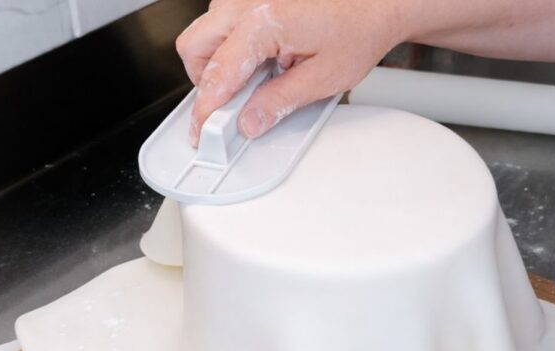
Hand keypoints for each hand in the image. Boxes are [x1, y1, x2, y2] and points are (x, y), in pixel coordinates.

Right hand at [175, 0, 404, 143]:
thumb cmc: (360, 27)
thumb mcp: (324, 77)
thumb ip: (280, 101)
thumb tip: (250, 122)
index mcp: (263, 22)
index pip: (217, 74)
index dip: (206, 110)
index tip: (203, 132)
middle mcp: (247, 1)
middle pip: (194, 46)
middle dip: (204, 81)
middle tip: (228, 103)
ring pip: (205, 30)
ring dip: (217, 59)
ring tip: (255, 76)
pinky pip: (223, 17)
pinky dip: (231, 41)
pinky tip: (262, 55)